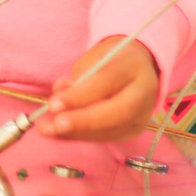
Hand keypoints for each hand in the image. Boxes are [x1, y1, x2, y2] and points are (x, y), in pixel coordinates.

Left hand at [44, 36, 159, 140]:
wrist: (137, 67)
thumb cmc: (109, 60)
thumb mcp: (93, 58)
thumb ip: (77, 77)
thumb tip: (59, 97)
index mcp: (133, 65)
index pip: (106, 82)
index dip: (78, 96)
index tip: (53, 105)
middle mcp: (144, 91)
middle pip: (118, 112)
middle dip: (84, 121)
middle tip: (56, 125)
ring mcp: (143, 114)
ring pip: (114, 129)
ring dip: (79, 133)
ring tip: (51, 131)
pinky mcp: (136, 129)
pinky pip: (109, 136)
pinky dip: (83, 136)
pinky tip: (63, 134)